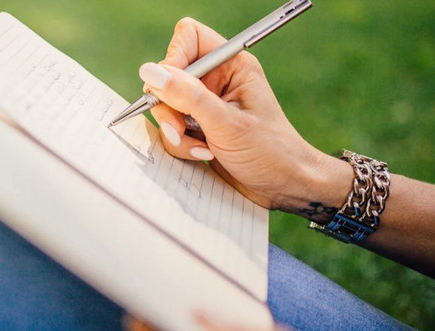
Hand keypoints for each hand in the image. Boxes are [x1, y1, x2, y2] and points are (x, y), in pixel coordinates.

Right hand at [141, 18, 350, 215]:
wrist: (284, 187)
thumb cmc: (270, 152)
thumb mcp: (226, 123)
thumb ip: (187, 96)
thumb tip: (150, 72)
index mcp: (231, 65)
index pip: (189, 38)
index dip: (174, 59)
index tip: (171, 88)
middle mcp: (217, 81)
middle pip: (168, 76)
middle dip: (170, 106)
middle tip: (182, 128)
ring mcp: (205, 105)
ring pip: (166, 106)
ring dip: (176, 132)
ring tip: (201, 148)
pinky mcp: (198, 127)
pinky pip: (171, 129)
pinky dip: (181, 145)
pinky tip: (204, 154)